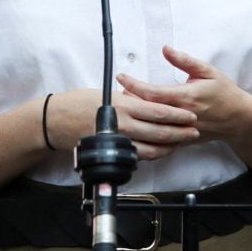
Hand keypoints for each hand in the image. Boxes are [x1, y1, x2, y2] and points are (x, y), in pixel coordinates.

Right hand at [43, 87, 199, 159]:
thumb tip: (145, 99)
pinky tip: (160, 152)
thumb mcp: (106, 93)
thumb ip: (128, 99)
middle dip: (180, 132)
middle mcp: (124, 125)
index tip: (191, 115)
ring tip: (181, 143)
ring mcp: (118, 141)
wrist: (56, 121)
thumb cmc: (78, 103)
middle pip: (160, 131)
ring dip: (169, 146)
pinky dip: (152, 154)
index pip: (158, 111)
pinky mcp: (113, 152)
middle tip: (194, 131)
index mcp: (124, 106)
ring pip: (152, 148)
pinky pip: (138, 157)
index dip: (177, 115)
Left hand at [117, 46, 251, 145]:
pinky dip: (148, 135)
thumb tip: (165, 49)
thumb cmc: (224, 92)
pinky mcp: (184, 140)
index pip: (153, 93)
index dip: (134, 85)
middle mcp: (182, 115)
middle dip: (130, 102)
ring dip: (136, 118)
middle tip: (114, 93)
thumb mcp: (207, 71)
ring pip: (153, 127)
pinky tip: (136, 129)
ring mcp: (182, 130)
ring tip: (121, 108)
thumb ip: (185, 61)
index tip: (121, 77)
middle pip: (148, 111)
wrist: (240, 119)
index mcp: (186, 97)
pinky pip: (162, 141)